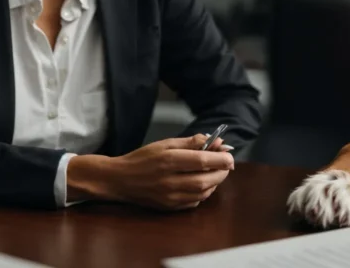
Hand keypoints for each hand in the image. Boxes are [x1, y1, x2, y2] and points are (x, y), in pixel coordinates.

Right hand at [68, 134, 234, 209]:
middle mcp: (169, 180)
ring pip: (202, 193)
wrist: (119, 180)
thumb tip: (214, 141)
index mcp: (168, 160)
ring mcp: (169, 196)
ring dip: (214, 183)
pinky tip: (202, 184)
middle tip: (226, 165)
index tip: (229, 155)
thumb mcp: (165, 144)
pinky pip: (194, 202)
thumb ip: (190, 142)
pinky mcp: (169, 207)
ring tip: (215, 173)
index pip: (202, 160)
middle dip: (221, 172)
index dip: (220, 158)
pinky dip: (203, 193)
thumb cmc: (142, 158)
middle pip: (205, 179)